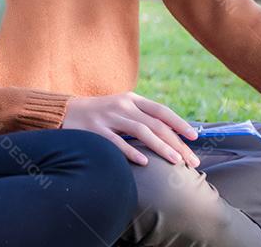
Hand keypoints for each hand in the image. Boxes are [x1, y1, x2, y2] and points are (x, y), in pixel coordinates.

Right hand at [62, 91, 199, 167]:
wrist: (65, 111)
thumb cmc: (100, 113)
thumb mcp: (122, 107)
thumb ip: (143, 116)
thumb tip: (174, 134)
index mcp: (131, 99)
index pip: (161, 110)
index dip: (179, 123)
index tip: (195, 137)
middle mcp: (122, 105)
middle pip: (156, 124)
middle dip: (177, 143)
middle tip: (192, 161)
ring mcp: (108, 117)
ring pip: (141, 131)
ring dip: (161, 147)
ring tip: (176, 161)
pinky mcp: (96, 130)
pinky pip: (117, 141)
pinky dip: (132, 152)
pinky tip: (145, 162)